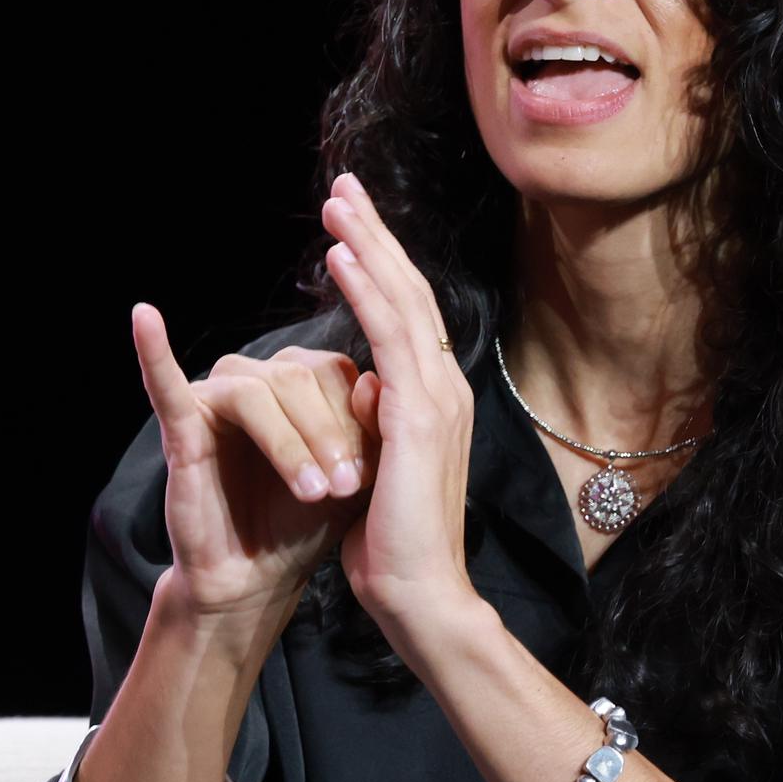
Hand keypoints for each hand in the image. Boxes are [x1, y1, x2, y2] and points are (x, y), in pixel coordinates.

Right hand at [129, 300, 381, 620]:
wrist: (258, 579)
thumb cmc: (304, 524)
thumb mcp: (352, 478)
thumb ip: (371, 430)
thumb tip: (376, 378)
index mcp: (302, 383)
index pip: (333, 372)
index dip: (354, 420)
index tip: (369, 474)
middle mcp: (257, 380)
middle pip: (297, 376)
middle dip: (327, 434)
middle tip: (346, 487)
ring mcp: (216, 398)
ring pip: (255, 393)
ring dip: (289, 445)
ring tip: (313, 491)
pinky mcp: (181, 425)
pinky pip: (166, 383)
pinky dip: (154, 351)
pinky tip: (144, 318)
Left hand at [319, 170, 478, 635]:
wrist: (422, 596)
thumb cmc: (394, 546)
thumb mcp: (380, 467)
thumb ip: (376, 421)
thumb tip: (362, 387)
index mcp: (436, 399)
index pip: (409, 314)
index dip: (382, 263)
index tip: (353, 222)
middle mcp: (445, 387)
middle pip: (411, 291)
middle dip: (376, 234)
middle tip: (345, 185)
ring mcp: (437, 398)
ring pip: (402, 301)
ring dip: (368, 246)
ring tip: (337, 201)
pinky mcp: (417, 416)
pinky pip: (389, 337)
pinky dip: (365, 292)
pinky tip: (340, 257)